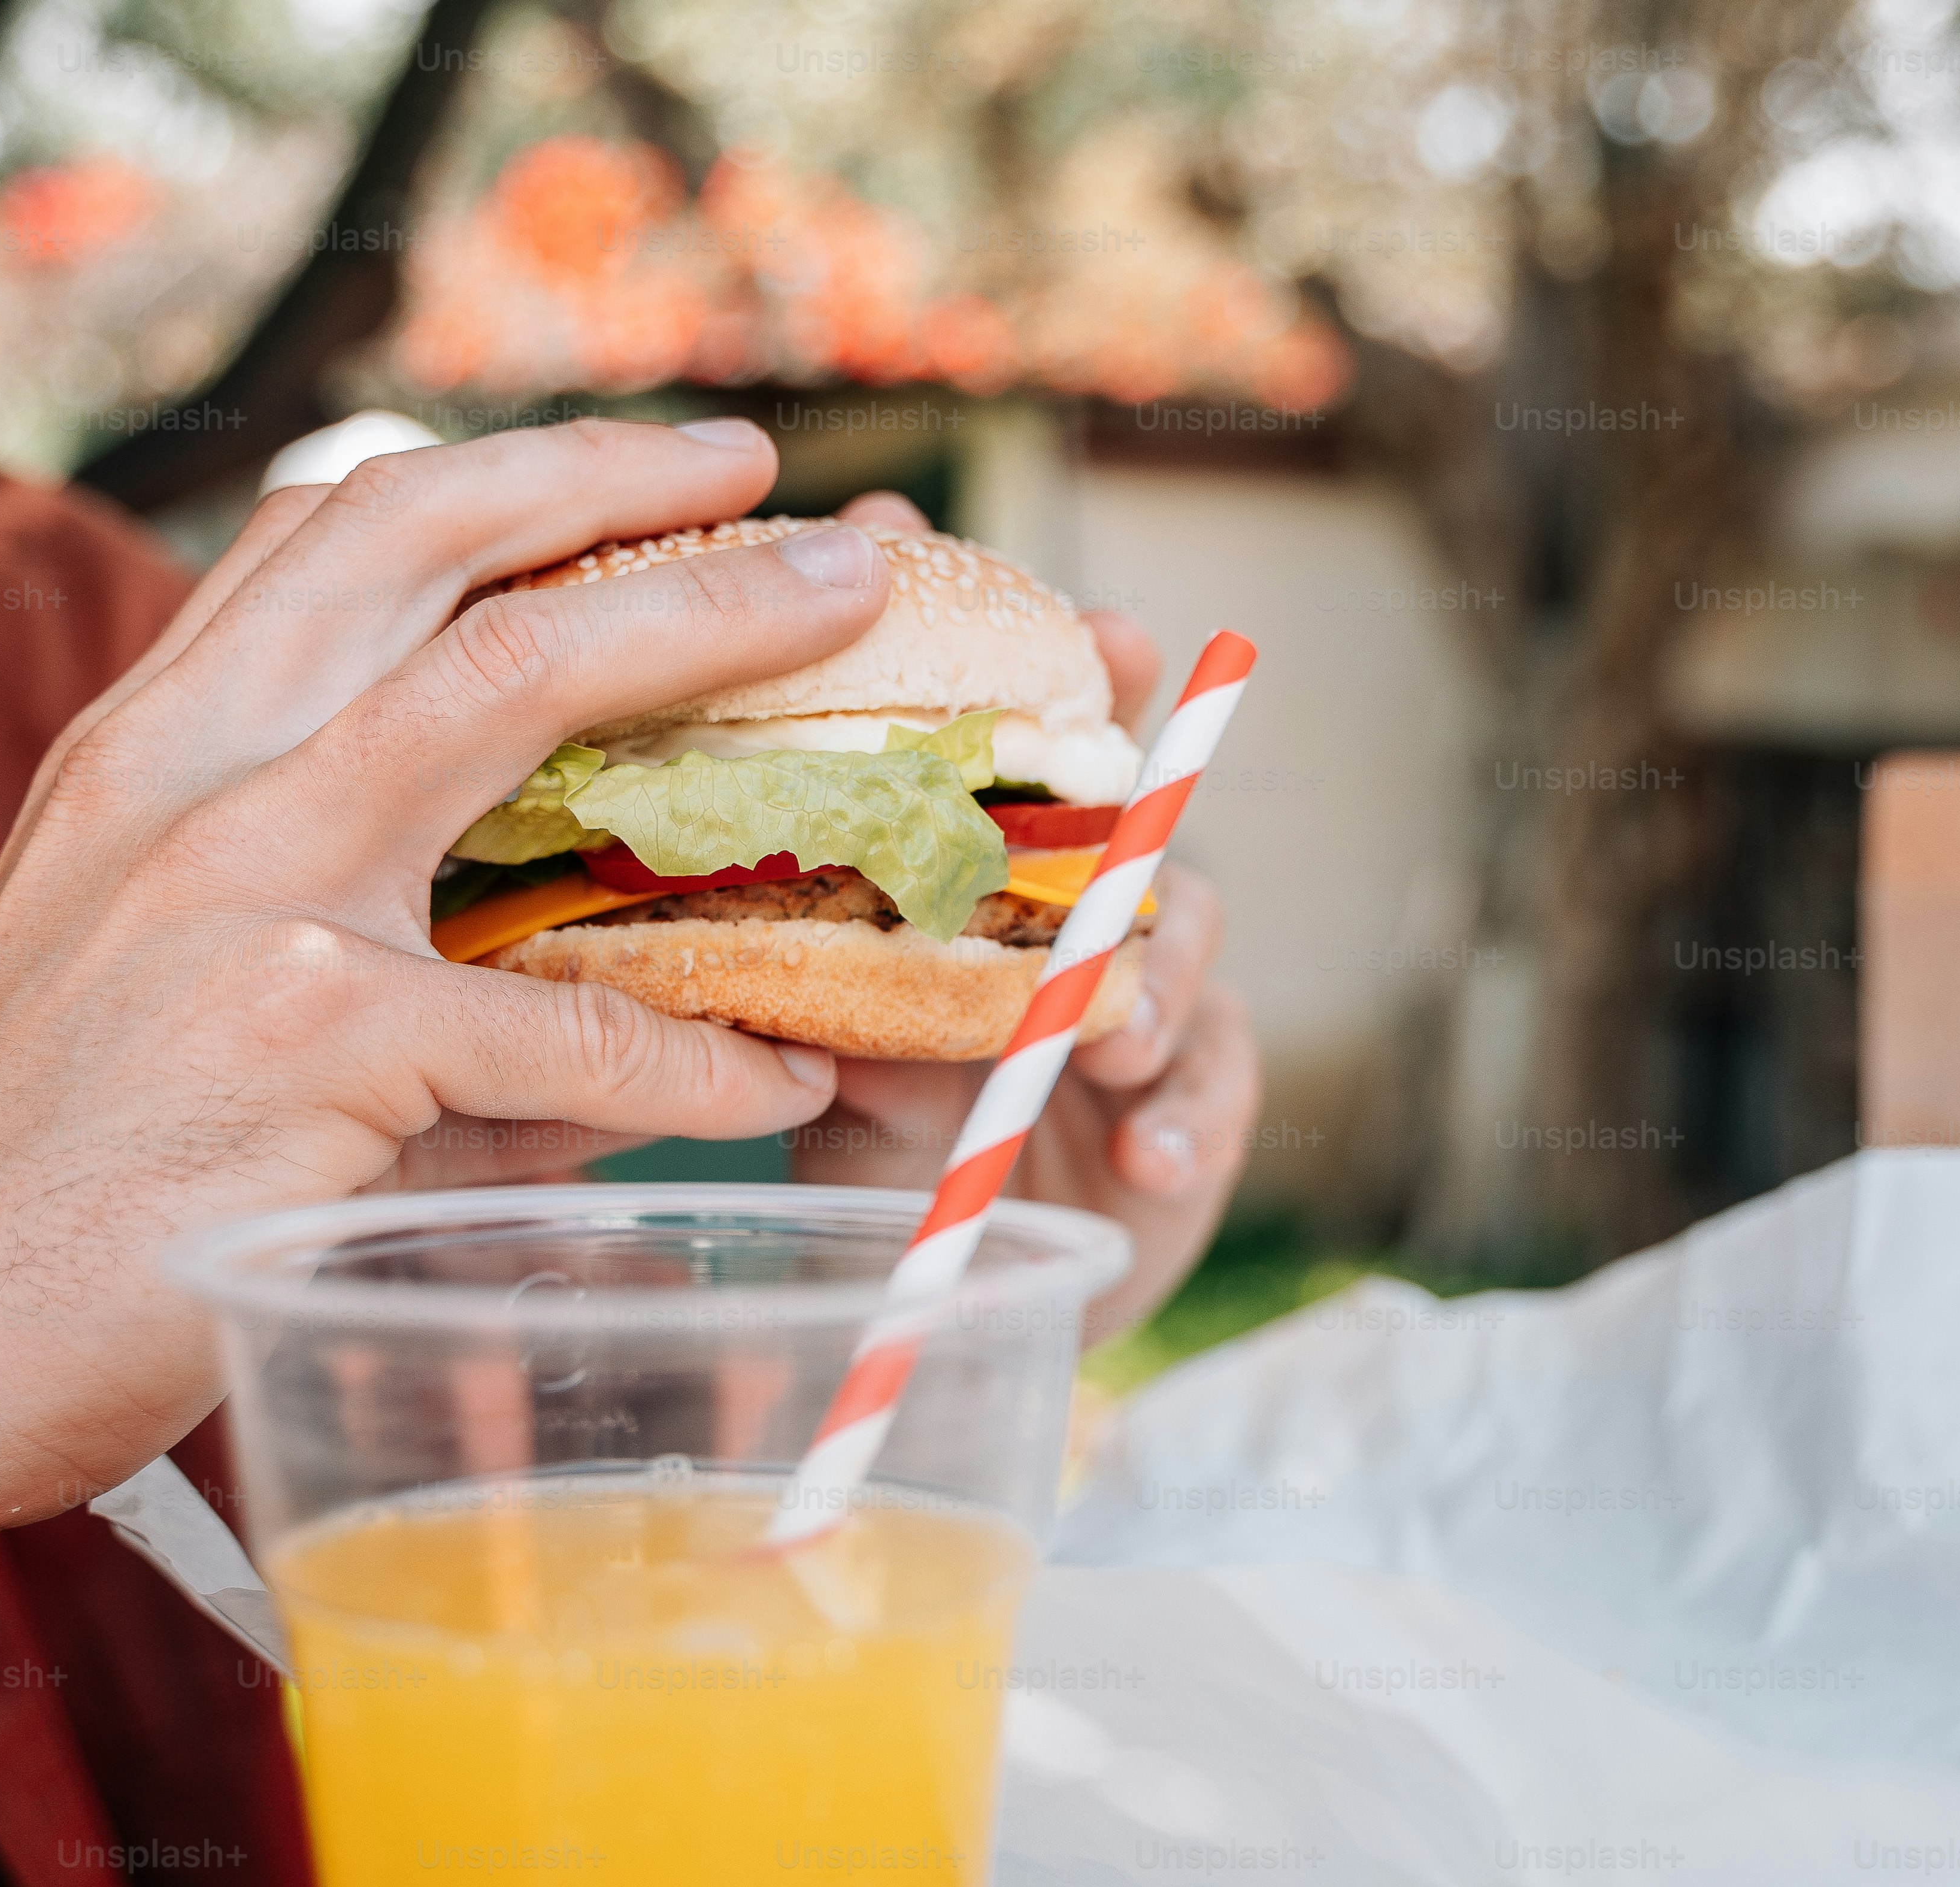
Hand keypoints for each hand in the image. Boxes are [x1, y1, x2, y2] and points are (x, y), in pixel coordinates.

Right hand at [0, 418, 895, 1531]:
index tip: (637, 461)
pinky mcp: (302, 1036)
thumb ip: (390, 991)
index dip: (499, 474)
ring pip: (512, 686)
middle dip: (618, 483)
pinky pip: (562, 1029)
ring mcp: (242, 891)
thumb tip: (616, 1034)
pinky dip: (696, 1055)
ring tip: (846, 619)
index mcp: (146, 758)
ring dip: (704, 629)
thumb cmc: (31, 1204)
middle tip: (779, 479)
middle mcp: (187, 779)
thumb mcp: (176, 1022)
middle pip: (427, 543)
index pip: (324, 536)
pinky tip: (785, 1078)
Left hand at [790, 492, 1260, 1341]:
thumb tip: (741, 951)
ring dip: (1152, 959)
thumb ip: (808, 1010)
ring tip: (1105, 1030)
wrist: (971, 1285)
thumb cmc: (883, 1153)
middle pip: (1108, 772)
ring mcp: (1144, 985)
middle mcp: (1066, 900)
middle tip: (1114, 655)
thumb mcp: (825, 1078)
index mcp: (970, 873)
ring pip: (1182, 923)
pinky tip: (1148, 1156)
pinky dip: (1189, 1118)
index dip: (938, 620)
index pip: (966, 728)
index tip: (898, 527)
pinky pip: (1219, 1082)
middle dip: (1114, 704)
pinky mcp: (1201, 1091)